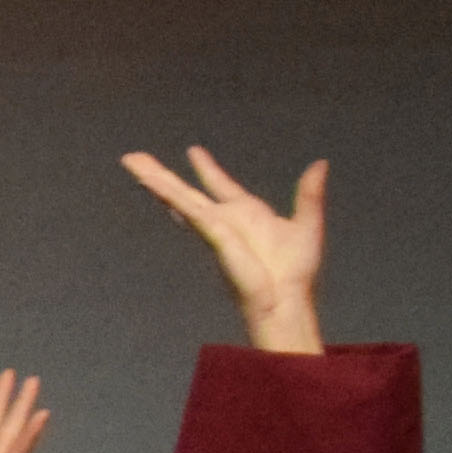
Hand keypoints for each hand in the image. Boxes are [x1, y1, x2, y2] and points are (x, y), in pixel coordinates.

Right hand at [119, 145, 327, 351]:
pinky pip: (188, 208)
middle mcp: (224, 220)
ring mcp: (214, 227)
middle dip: (162, 174)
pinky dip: (169, 194)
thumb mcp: (307, 223)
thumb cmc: (294, 274)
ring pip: (179, 197)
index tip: (194, 151)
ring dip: (155, 179)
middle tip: (135, 157)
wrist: (285, 301)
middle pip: (186, 191)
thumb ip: (309, 193)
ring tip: (132, 161)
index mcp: (246, 215)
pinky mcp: (213, 233)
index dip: (207, 169)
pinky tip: (152, 182)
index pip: (220, 186)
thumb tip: (319, 164)